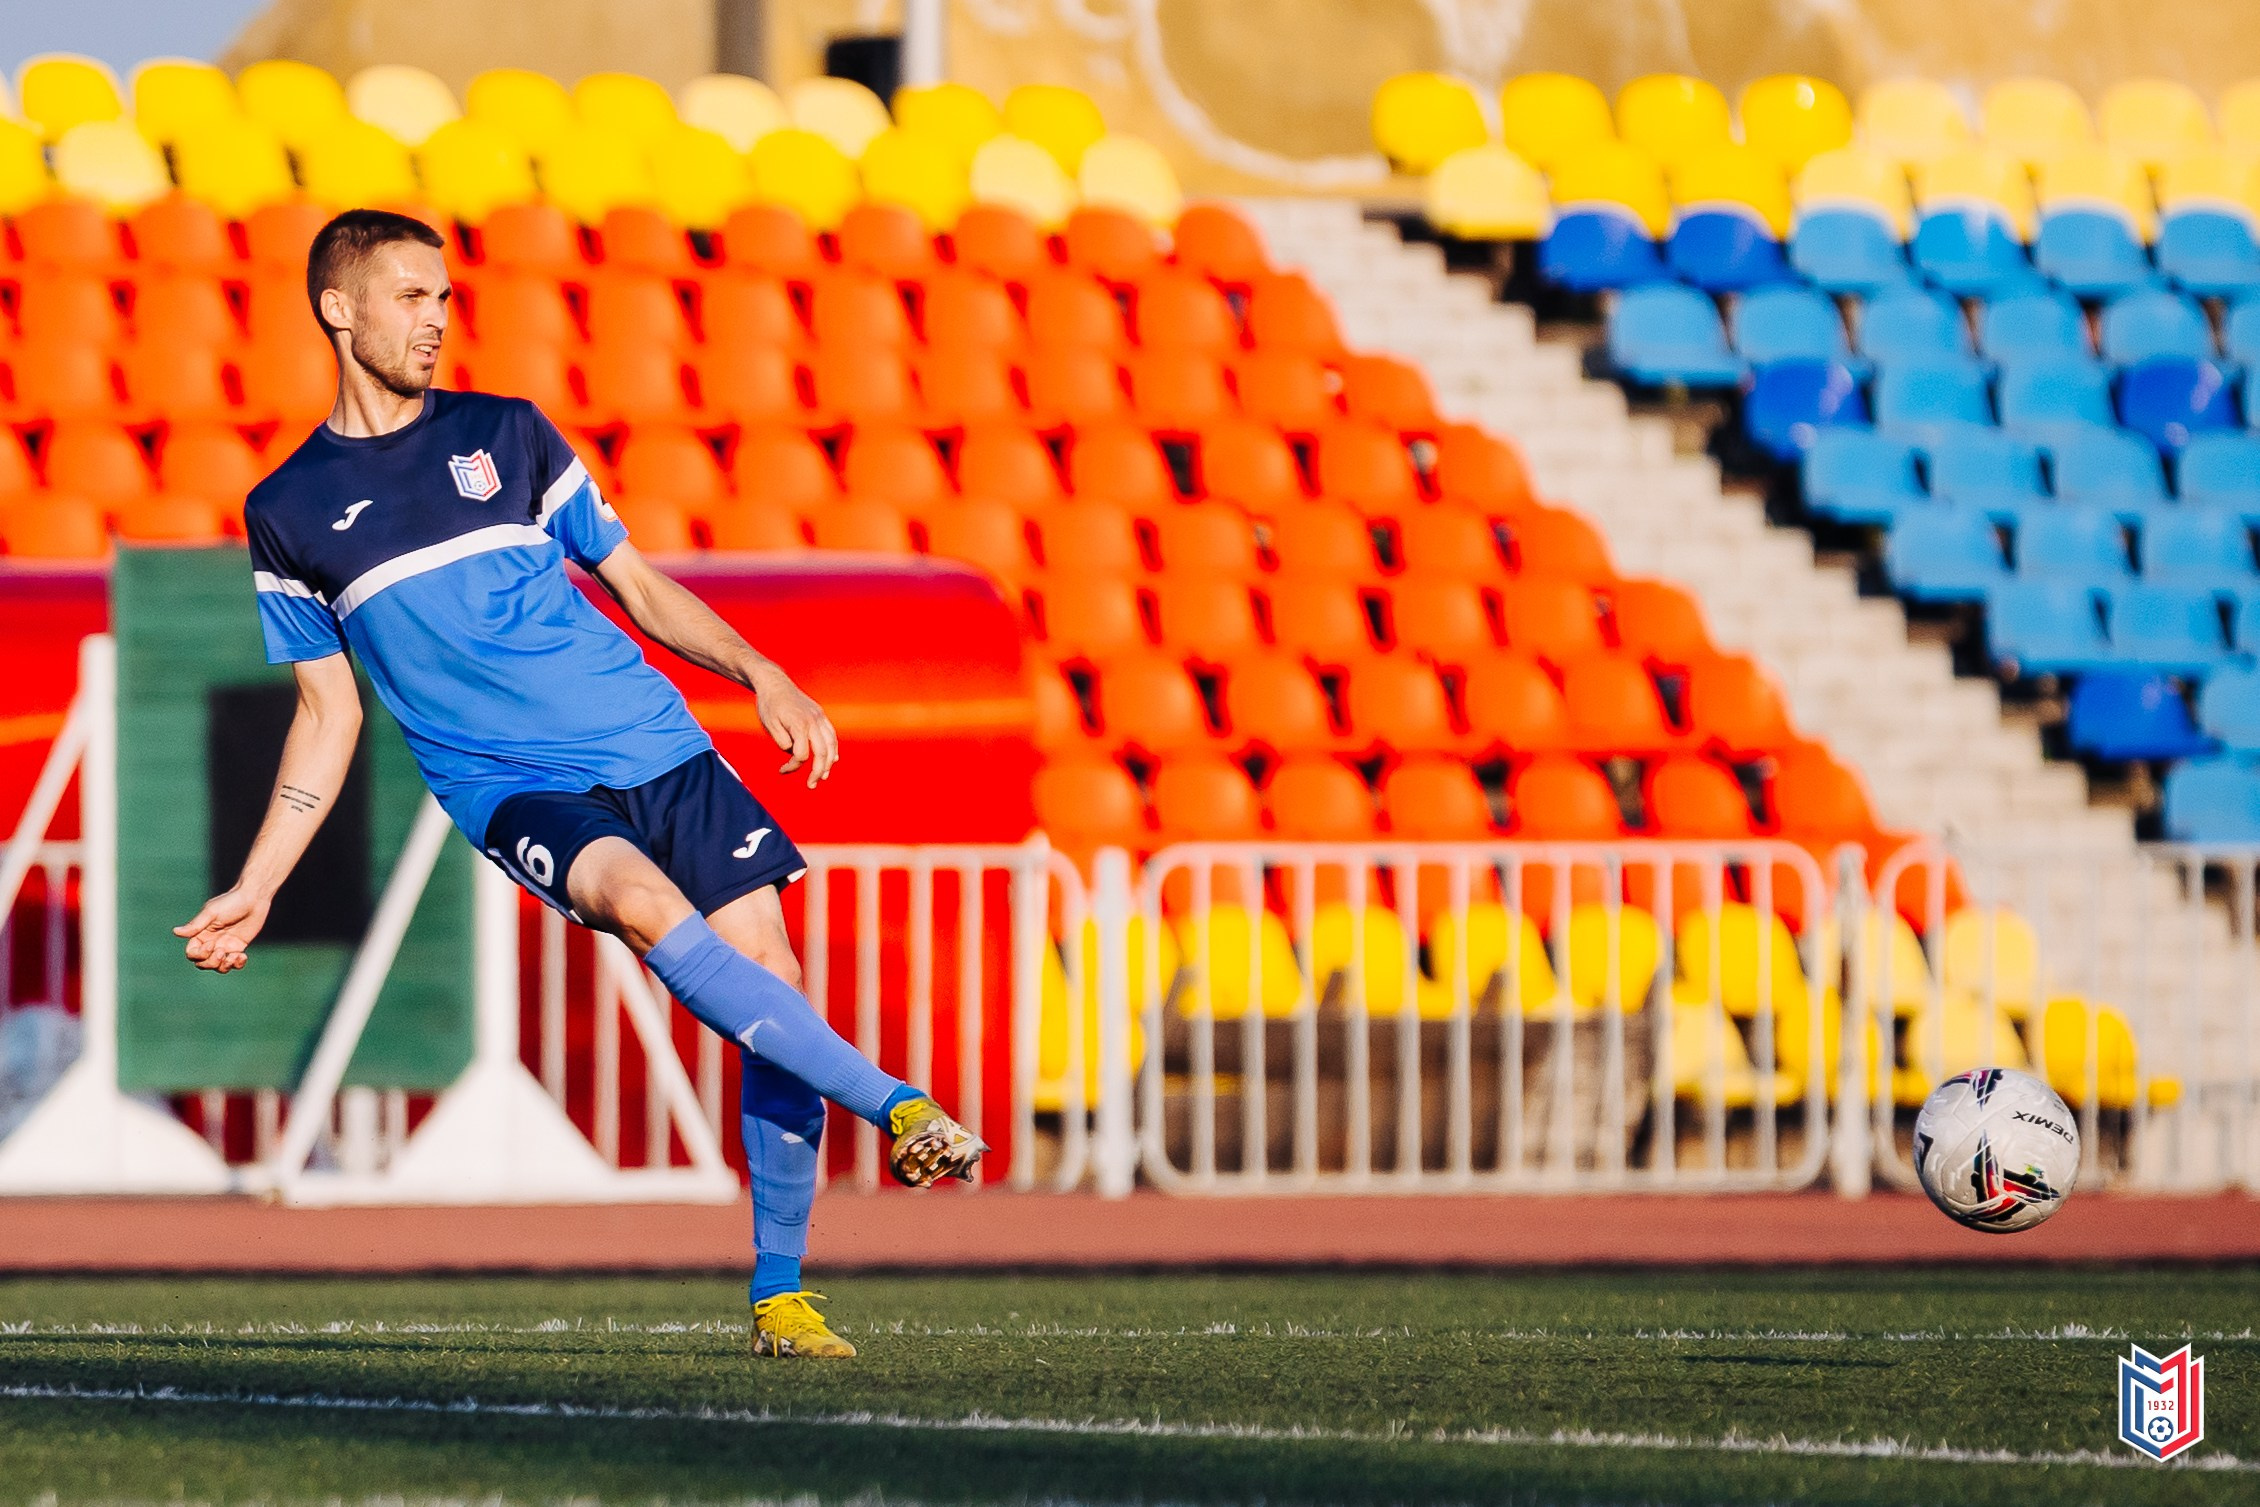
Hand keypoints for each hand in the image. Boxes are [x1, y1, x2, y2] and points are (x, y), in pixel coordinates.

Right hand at [173, 887, 271, 972]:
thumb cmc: (231, 902)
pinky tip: (243, 955)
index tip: (212, 944)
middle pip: (203, 963)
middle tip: (222, 951)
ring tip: (235, 956)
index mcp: (201, 934)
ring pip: (218, 966)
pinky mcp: (238, 947)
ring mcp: (225, 946)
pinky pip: (234, 964)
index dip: (199, 954)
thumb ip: (195, 925)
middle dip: (211, 962)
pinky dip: (237, 964)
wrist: (254, 898)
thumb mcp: (211, 913)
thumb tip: (175, 931)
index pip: (192, 953)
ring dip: (224, 966)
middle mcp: (211, 942)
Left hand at [751, 666, 838, 787]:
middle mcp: (813, 721)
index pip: (801, 755)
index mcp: (799, 724)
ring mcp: (819, 717)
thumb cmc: (769, 705)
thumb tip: (794, 754)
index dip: (792, 767)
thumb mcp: (769, 725)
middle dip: (818, 772)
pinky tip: (832, 759)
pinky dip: (833, 749)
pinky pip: (832, 735)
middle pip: (822, 752)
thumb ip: (783, 742)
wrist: (774, 683)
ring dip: (829, 763)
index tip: (781, 770)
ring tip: (823, 776)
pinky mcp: (820, 715)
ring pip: (831, 744)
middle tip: (811, 785)